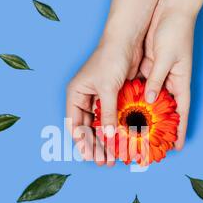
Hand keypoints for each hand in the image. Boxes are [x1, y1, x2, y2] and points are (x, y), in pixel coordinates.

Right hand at [66, 39, 142, 165]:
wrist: (127, 41)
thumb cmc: (110, 59)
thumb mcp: (107, 89)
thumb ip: (107, 114)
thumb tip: (107, 137)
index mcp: (76, 94)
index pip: (75, 124)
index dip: (81, 142)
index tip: (89, 156)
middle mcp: (85, 98)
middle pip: (87, 128)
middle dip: (95, 146)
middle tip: (103, 162)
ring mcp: (99, 99)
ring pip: (100, 126)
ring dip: (106, 141)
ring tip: (113, 157)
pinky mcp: (113, 98)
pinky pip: (112, 119)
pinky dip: (116, 130)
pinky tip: (121, 142)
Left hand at [140, 0, 202, 150]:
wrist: (168, 10)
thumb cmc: (175, 31)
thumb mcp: (166, 57)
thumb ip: (157, 79)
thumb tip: (150, 99)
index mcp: (181, 82)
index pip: (182, 112)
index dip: (180, 130)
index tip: (177, 148)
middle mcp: (169, 83)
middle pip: (166, 111)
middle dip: (160, 128)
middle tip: (150, 145)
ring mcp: (157, 77)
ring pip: (151, 103)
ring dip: (144, 116)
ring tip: (134, 133)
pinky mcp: (147, 70)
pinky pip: (141, 90)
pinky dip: (135, 100)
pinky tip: (125, 111)